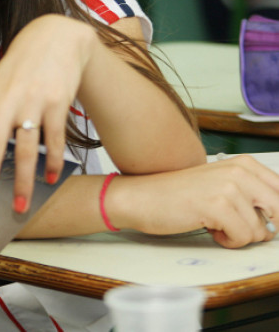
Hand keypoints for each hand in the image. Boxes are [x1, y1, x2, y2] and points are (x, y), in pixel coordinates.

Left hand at [0, 15, 97, 212]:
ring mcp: (33, 103)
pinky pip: (53, 142)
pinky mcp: (57, 104)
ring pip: (26, 151)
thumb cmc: (23, 63)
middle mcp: (7, 100)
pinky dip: (51, 163)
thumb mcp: (0, 79)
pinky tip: (50, 179)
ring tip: (21, 206)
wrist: (59, 37)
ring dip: (25, 182)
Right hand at [109, 155, 278, 247]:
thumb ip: (250, 195)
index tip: (261, 221)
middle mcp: (239, 171)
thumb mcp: (219, 185)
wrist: (140, 198)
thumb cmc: (175, 195)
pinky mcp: (218, 206)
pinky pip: (242, 237)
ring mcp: (229, 187)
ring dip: (238, 236)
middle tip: (238, 226)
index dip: (276, 215)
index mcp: (243, 164)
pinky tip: (209, 229)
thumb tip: (276, 220)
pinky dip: (228, 241)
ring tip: (215, 224)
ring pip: (260, 230)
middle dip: (262, 228)